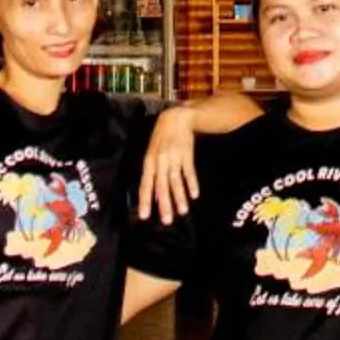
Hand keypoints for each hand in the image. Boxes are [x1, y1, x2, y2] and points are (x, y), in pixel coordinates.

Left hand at [138, 105, 199, 221]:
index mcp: (149, 162)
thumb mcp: (152, 153)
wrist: (176, 118)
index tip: (144, 216)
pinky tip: (194, 195)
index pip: (145, 184)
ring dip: (180, 197)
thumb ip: (153, 173)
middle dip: (164, 204)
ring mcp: (174, 157)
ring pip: (176, 181)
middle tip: (167, 220)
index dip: (144, 200)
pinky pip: (189, 171)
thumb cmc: (161, 139)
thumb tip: (153, 195)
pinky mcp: (186, 154)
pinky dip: (192, 183)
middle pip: (161, 186)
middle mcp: (160, 161)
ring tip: (183, 211)